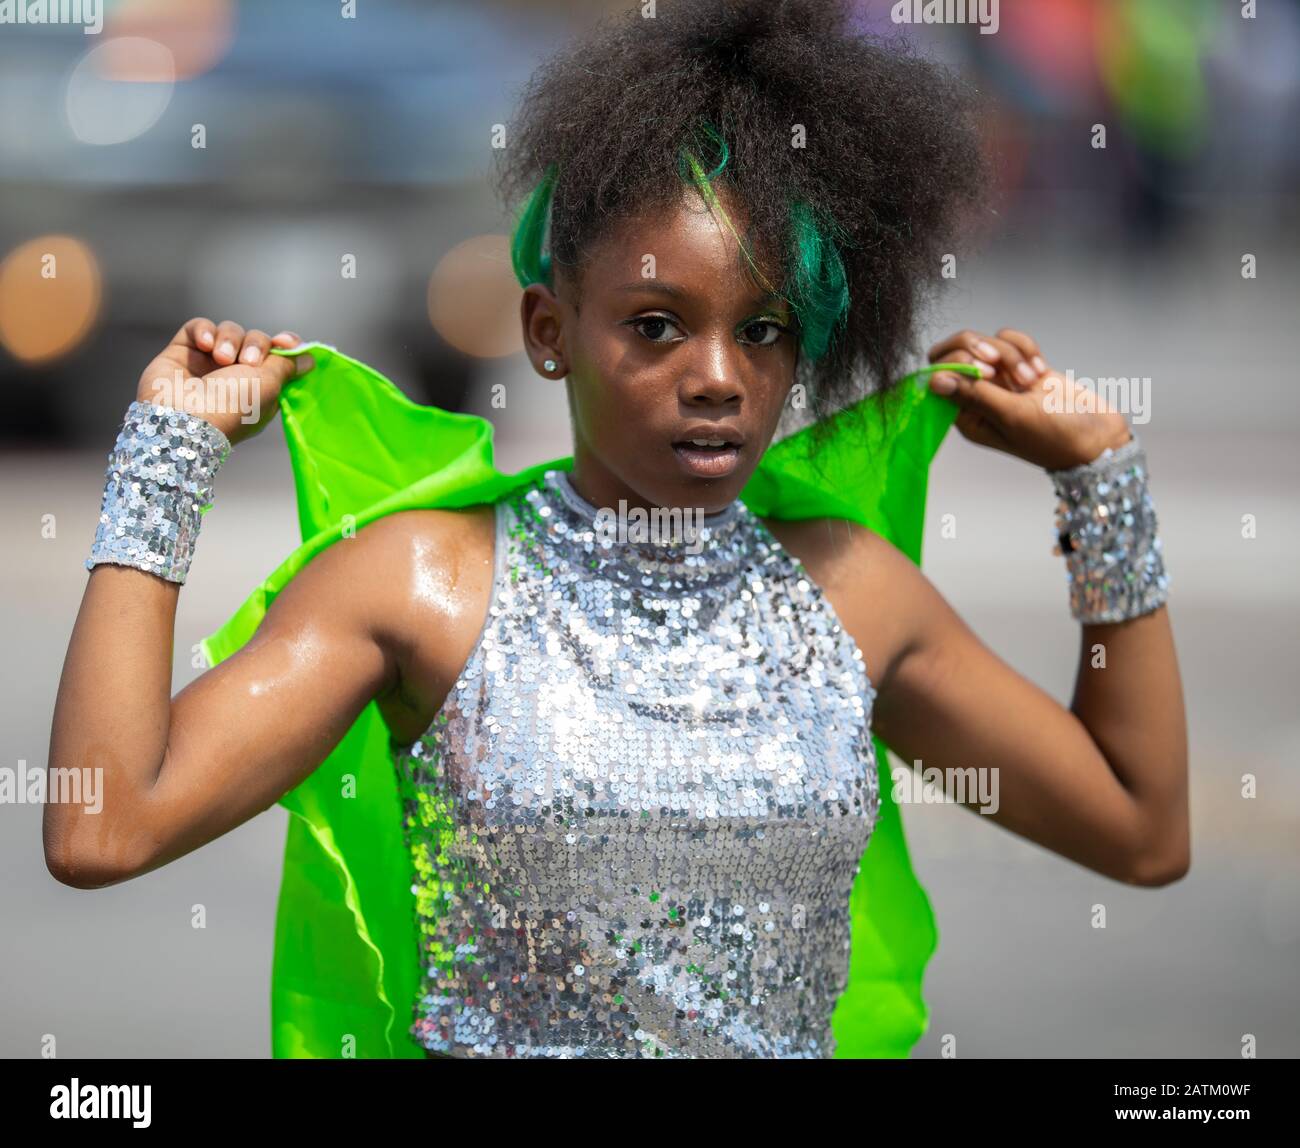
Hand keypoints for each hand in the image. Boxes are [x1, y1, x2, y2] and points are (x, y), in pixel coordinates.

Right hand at [135, 317, 315, 444]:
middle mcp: (235, 375)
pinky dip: (204, 331)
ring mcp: (207, 364)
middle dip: (255, 344)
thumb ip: (287, 366)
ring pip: (229, 332)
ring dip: (229, 340)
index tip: (285, 343)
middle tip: (247, 362)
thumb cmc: (232, 407)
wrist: (183, 419)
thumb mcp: (269, 386)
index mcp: (260, 388)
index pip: (277, 357)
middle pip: (255, 340)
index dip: (284, 346)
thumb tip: (309, 358)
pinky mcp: (183, 352)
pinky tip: (205, 345)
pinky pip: (198, 327)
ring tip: (220, 358)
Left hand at [926, 327, 1131, 470]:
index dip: (956, 362)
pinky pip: (1011, 341)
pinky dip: (1026, 349)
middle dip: (983, 349)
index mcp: (966, 415)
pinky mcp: (1021, 367)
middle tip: (1001, 364)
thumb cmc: (1054, 437)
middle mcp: (978, 397)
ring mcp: (1000, 380)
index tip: (986, 372)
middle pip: (960, 350)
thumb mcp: (1011, 416)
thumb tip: (933, 380)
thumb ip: (973, 395)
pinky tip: (1040, 370)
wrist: (1097, 436)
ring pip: (989, 342)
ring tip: (1030, 379)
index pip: (938, 374)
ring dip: (1011, 354)